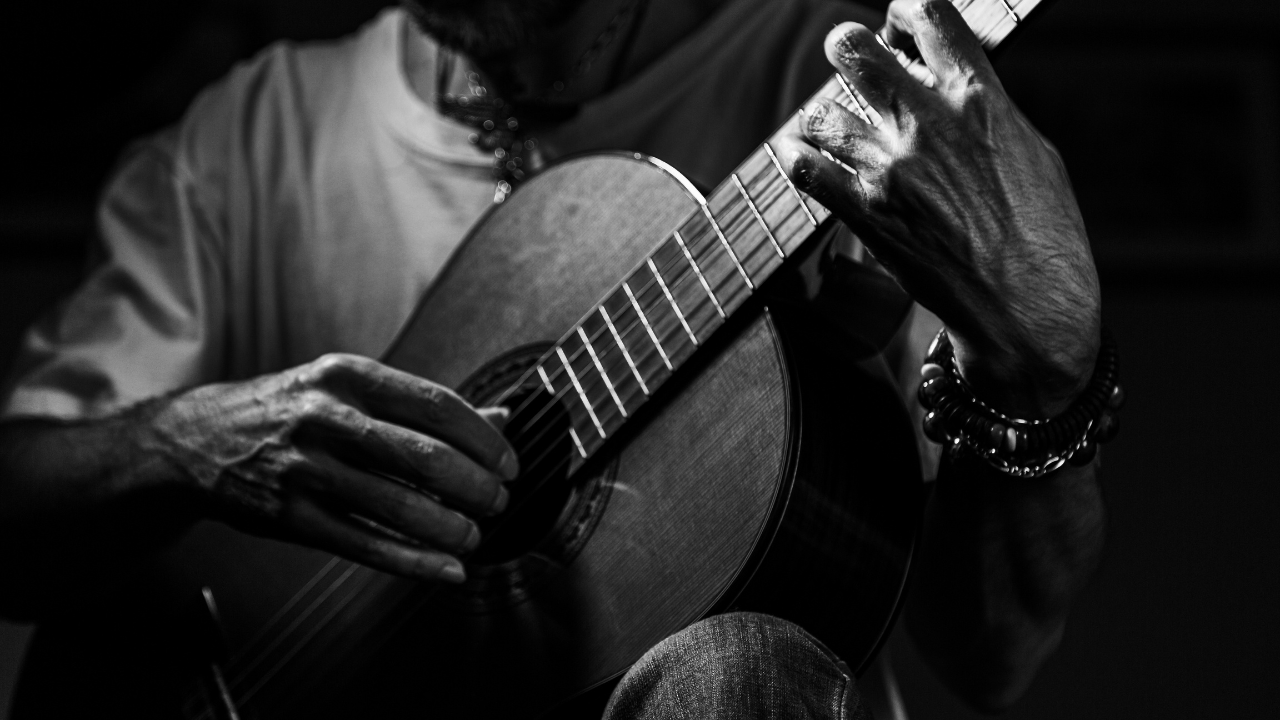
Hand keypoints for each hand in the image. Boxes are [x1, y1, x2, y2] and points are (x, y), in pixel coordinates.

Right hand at [146, 353, 517, 582]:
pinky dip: (414, 561)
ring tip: (475, 536)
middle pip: (424, 457)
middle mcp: (326, 417)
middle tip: (498, 502)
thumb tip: (501, 417)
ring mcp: (304, 469)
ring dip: (450, 528)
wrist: (198, 440)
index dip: (484, 439)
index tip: (509, 462)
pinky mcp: (289, 516)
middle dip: (475, 486)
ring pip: (397, 506)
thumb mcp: (350, 388)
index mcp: (349, 376)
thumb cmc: (291, 410)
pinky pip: (364, 544)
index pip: (437, 405)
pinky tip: (446, 569)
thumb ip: (423, 406)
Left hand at [777, 0, 1100, 416]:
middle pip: (858, 52)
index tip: (896, 18)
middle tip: (846, 58)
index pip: (932, 18)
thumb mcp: (1035, 153)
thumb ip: (991, 113)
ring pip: (825, 114)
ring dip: (825, 120)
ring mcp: (894, 168)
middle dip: (846, 48)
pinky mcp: (868, 213)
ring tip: (832, 129)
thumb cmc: (1046, 237)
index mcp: (980, 100)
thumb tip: (963, 90)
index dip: (905, 9)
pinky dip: (795, 158)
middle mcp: (931, 124)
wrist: (1031, 308)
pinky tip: (796, 155)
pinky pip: (806, 170)